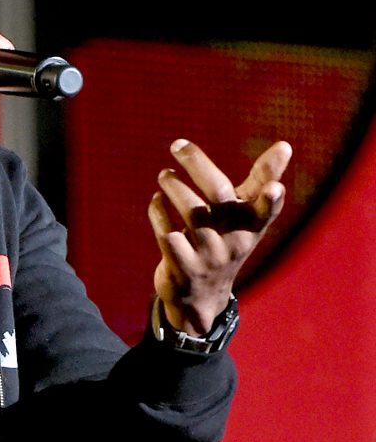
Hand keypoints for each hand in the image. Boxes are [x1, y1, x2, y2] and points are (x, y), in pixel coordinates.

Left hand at [148, 138, 292, 334]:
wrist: (201, 296)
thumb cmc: (227, 241)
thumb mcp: (247, 216)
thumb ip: (263, 180)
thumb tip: (286, 145)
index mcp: (252, 226)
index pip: (265, 210)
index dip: (271, 201)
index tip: (276, 189)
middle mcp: (233, 241)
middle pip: (218, 196)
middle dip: (198, 164)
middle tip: (177, 145)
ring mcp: (207, 256)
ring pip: (190, 211)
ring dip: (174, 186)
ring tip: (164, 175)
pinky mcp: (181, 266)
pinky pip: (166, 232)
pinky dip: (158, 212)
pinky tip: (156, 200)